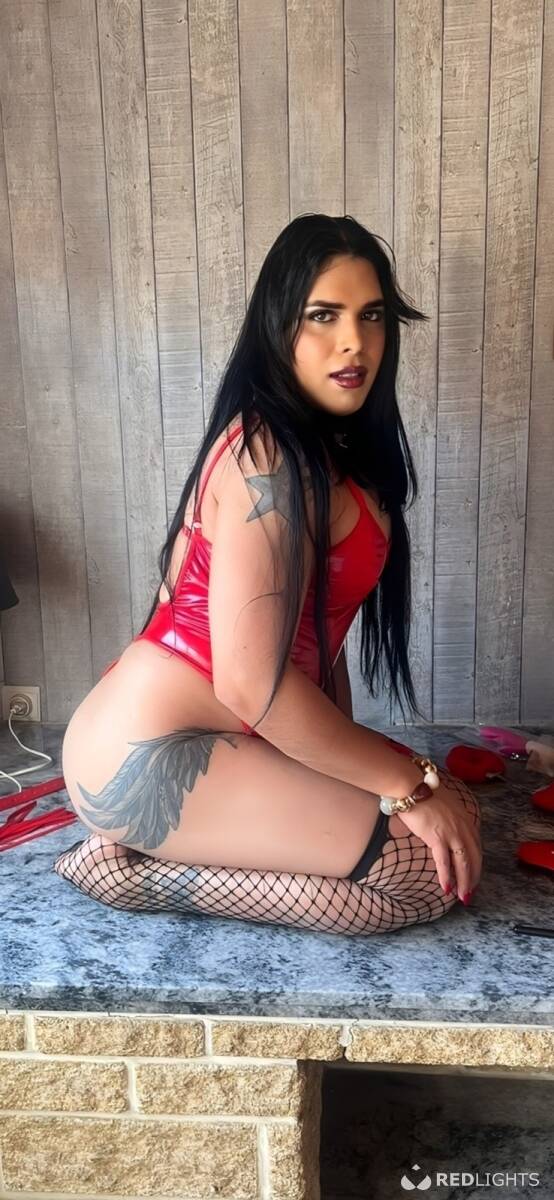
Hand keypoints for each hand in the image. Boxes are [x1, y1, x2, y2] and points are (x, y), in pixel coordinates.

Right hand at [394, 767, 481, 901]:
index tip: (474, 875)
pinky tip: (446, 889)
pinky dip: (446, 877)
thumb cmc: (422, 791)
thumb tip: (442, 826)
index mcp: (465, 818)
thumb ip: (448, 816)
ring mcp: (451, 832)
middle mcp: (462, 827)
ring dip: (463, 882)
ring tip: (462, 897)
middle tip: (470, 893)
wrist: (410, 784)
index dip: (476, 863)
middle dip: (473, 877)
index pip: (476, 846)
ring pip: (463, 863)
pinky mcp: (437, 837)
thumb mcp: (443, 804)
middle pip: (473, 857)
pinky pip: (444, 862)